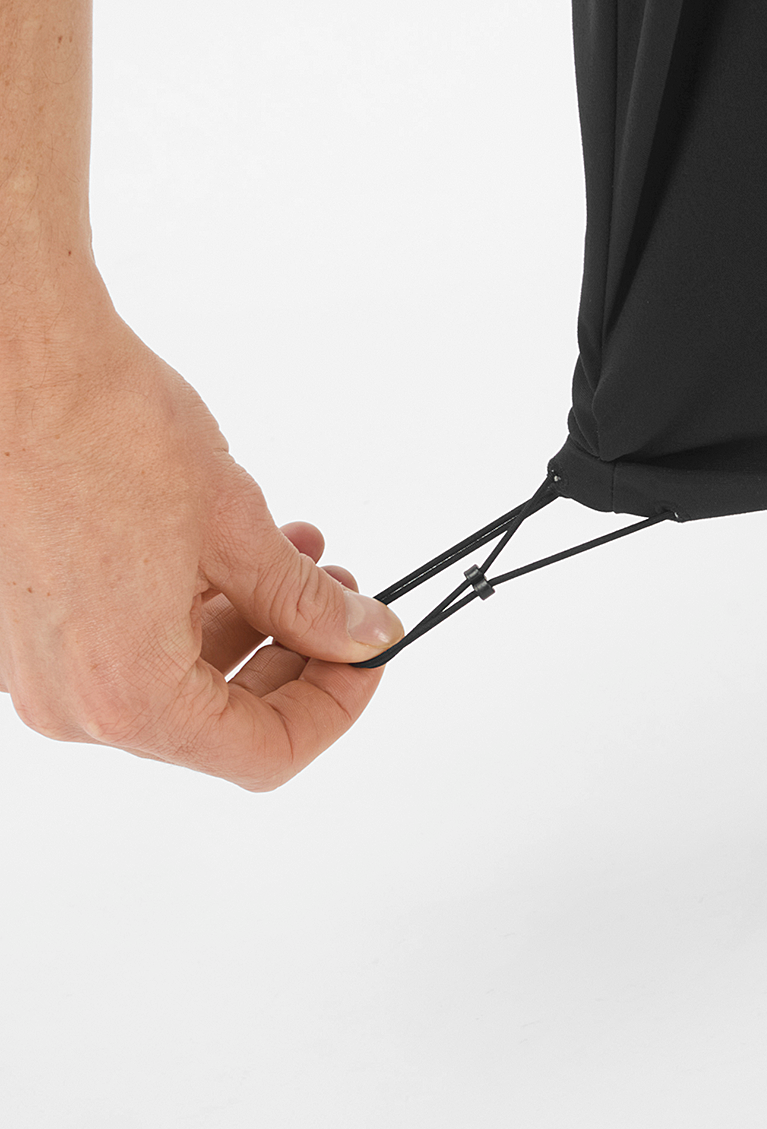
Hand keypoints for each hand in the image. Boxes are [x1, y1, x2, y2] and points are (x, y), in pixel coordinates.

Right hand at [0, 301, 401, 786]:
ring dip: (253, 624)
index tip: (369, 658)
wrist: (20, 373)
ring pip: (178, 679)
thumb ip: (304, 602)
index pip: (262, 755)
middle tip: (347, 602)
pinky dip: (195, 607)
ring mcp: (43, 667)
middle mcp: (74, 701)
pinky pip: (133, 642)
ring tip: (305, 555)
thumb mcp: (238, 530)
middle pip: (220, 723)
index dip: (334, 710)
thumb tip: (362, 638)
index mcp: (128, 695)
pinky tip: (241, 549)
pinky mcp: (33, 626)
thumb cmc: (109, 439)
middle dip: (297, 660)